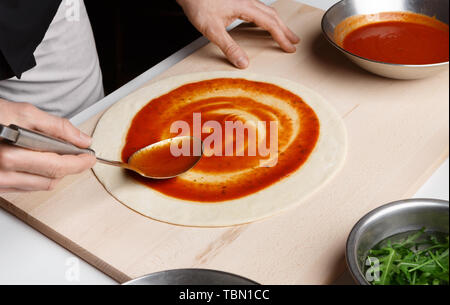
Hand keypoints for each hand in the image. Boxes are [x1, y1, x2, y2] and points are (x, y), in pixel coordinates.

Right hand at [0, 99, 95, 192]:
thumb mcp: (24, 113)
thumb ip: (57, 127)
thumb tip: (82, 139)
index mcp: (10, 155)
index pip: (57, 166)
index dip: (79, 163)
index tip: (90, 157)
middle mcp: (3, 174)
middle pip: (52, 178)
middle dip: (70, 167)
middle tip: (80, 156)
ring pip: (41, 185)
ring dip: (55, 172)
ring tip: (56, 155)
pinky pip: (26, 187)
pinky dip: (39, 176)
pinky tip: (38, 162)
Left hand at [177, 0, 298, 68]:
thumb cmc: (198, 4)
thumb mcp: (212, 30)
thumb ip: (229, 47)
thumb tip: (242, 63)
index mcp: (245, 6)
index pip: (269, 23)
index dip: (281, 37)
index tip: (289, 47)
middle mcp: (247, 1)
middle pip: (273, 15)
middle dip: (285, 30)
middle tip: (294, 42)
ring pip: (266, 11)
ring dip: (277, 23)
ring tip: (284, 34)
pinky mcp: (237, 1)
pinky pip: (258, 10)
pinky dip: (266, 19)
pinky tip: (263, 25)